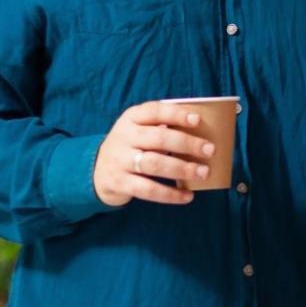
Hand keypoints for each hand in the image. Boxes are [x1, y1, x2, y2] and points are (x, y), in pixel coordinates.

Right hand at [92, 101, 215, 206]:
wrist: (96, 171)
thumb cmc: (131, 146)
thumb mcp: (139, 130)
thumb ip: (162, 127)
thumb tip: (202, 132)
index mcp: (131, 118)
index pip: (154, 111)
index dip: (176, 114)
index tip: (197, 120)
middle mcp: (124, 137)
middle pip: (158, 138)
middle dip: (187, 143)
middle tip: (209, 150)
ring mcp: (120, 160)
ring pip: (154, 164)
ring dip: (182, 168)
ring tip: (203, 172)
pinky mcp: (120, 183)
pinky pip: (148, 190)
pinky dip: (171, 194)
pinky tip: (188, 196)